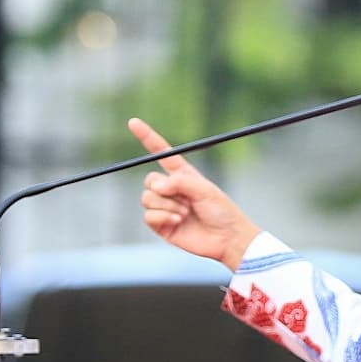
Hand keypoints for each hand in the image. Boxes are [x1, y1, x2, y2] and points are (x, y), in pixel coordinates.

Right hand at [134, 118, 260, 269]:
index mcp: (182, 175)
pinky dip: (163, 217)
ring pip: (147, 198)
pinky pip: (148, 216)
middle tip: (185, 200)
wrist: (227, 239)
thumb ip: (180, 182)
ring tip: (186, 213)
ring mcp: (165, 207)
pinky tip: (179, 221)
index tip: (133, 122)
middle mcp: (171, 189)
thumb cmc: (221, 211)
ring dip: (167, 205)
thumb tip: (155, 187)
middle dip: (164, 189)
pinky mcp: (161, 225)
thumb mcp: (204, 189)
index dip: (147, 137)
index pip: (161, 153)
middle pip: (150, 179)